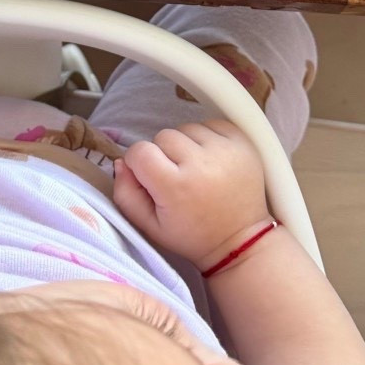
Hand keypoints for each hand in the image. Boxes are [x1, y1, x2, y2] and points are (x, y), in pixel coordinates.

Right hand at [113, 120, 270, 270]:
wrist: (240, 240)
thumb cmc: (192, 235)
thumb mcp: (150, 226)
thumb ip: (125, 194)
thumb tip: (121, 162)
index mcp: (175, 187)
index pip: (140, 151)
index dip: (139, 164)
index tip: (150, 179)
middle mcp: (202, 164)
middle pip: (163, 136)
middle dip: (163, 154)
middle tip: (176, 176)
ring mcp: (225, 150)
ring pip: (187, 128)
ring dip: (186, 145)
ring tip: (195, 169)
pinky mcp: (243, 143)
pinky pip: (212, 124)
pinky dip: (207, 138)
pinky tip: (211, 160)